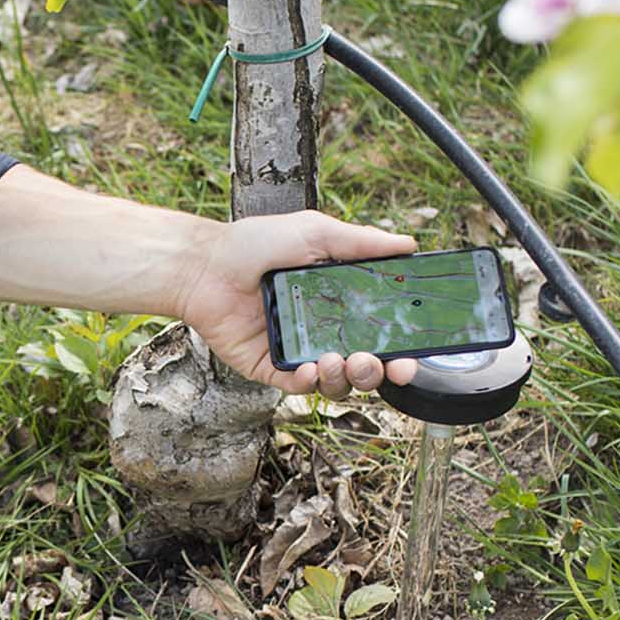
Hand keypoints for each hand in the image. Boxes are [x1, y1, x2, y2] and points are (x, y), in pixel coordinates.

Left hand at [174, 210, 421, 397]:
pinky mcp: (269, 366)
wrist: (205, 265)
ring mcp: (296, 351)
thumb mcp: (315, 233)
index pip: (380, 334)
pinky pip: (297, 386)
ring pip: (335, 383)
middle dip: (378, 372)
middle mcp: (322, 330)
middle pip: (364, 367)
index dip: (401, 350)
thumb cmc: (255, 244)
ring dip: (347, 377)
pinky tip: (313, 369)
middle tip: (379, 362)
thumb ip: (362, 243)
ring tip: (339, 358)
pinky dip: (310, 382)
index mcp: (340, 302)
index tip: (413, 357)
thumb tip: (408, 244)